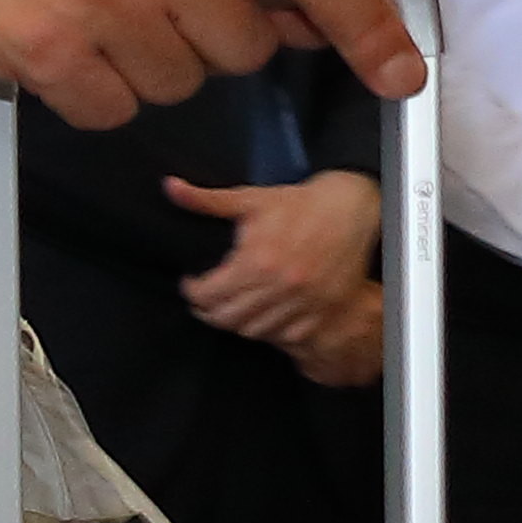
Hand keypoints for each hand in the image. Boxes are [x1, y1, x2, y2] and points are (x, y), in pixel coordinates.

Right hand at [0, 0, 419, 134]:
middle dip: (204, 43)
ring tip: (80, 15)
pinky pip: (110, 112)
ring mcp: (104, 4)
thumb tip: (304, 14)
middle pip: (243, 50)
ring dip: (137, 70)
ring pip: (176, 88)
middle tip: (137, 3)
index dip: (369, 27)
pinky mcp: (48, 52)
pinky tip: (48, 46)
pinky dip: (84, 95)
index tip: (399, 71)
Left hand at [165, 167, 381, 363]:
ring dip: (236, 322)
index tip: (191, 284)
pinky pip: (286, 336)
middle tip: (204, 300)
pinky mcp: (324, 309)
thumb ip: (206, 200)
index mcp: (258, 261)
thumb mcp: (250, 199)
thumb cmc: (299, 204)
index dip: (192, 291)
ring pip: (254, 330)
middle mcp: (281, 286)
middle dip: (208, 311)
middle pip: (227, 318)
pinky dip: (269, 330)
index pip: (208, 295)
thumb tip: (170, 186)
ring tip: (230, 307)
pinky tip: (261, 314)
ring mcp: (305, 301)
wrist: (350, 207)